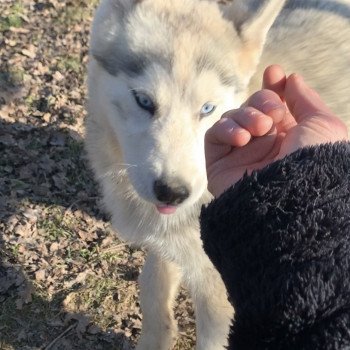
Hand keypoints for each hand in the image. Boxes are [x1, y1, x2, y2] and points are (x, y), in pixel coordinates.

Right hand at [205, 65, 347, 196]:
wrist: (294, 198)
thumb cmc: (315, 160)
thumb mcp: (322, 124)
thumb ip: (305, 99)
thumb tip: (291, 79)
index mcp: (287, 135)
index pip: (272, 105)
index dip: (272, 88)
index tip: (273, 73)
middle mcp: (262, 143)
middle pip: (251, 106)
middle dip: (261, 101)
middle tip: (272, 114)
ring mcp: (240, 153)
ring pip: (232, 118)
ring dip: (245, 116)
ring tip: (259, 129)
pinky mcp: (219, 163)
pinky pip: (214, 135)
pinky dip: (225, 129)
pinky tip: (241, 138)